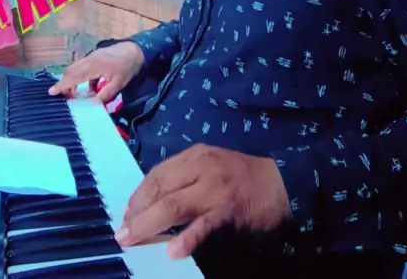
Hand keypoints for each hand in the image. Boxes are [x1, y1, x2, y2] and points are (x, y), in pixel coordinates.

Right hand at [48, 41, 144, 103]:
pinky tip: (92, 87)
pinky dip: (83, 77)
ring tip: (78, 94)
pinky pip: (83, 67)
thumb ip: (105, 94)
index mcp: (94, 66)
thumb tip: (92, 104)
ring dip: (74, 80)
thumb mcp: (119, 84)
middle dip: (66, 84)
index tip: (51, 92)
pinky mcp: (95, 56)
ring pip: (76, 68)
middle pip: (71, 71)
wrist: (136, 50)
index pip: (73, 77)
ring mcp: (92, 56)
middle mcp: (89, 59)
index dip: (62, 85)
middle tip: (66, 97)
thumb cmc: (128, 67)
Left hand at [116, 144, 290, 258]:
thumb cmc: (244, 176)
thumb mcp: (212, 166)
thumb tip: (156, 201)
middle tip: (122, 233)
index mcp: (195, 156)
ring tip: (134, 239)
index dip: (138, 195)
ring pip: (174, 206)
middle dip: (137, 212)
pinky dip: (187, 237)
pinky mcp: (229, 208)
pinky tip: (174, 251)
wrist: (283, 181)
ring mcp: (215, 187)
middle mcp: (201, 167)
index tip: (126, 213)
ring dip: (150, 225)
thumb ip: (187, 177)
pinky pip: (204, 224)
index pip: (157, 174)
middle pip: (160, 190)